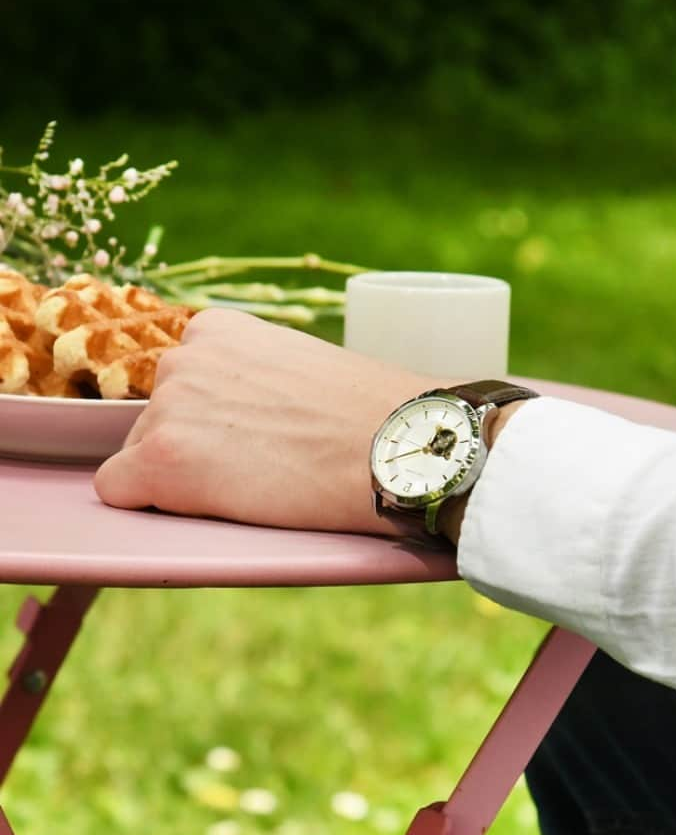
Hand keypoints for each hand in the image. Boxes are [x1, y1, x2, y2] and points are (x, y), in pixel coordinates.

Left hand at [94, 308, 431, 533]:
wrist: (396, 444)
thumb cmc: (371, 412)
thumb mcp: (302, 364)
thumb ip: (255, 376)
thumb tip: (244, 412)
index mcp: (217, 330)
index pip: (184, 382)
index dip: (218, 418)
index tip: (257, 434)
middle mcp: (182, 359)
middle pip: (159, 416)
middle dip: (198, 443)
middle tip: (263, 462)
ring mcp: (168, 408)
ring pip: (145, 453)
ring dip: (186, 474)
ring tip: (258, 482)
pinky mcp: (162, 461)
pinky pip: (119, 490)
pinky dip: (156, 504)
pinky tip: (215, 504)